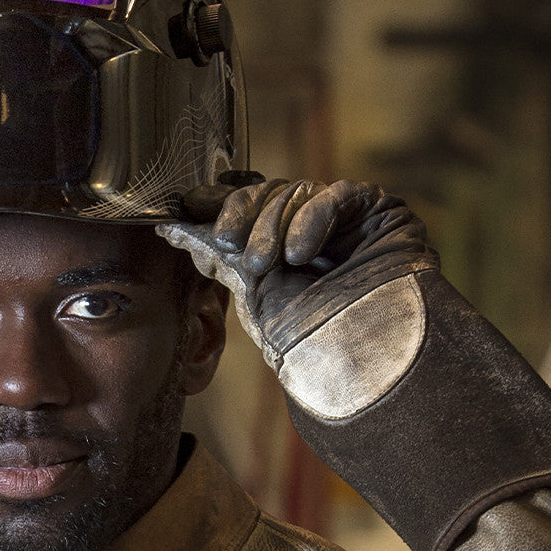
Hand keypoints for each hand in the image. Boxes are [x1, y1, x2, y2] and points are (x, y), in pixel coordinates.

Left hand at [159, 179, 436, 376]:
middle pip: (268, 193)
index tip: (189, 206)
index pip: (249, 205)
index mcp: (281, 245)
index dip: (220, 204)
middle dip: (243, 215)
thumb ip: (218, 254)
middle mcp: (311, 228)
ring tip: (268, 263)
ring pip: (295, 192)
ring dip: (273, 224)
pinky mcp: (378, 212)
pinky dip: (312, 217)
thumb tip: (172, 228)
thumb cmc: (306, 337)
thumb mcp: (249, 290)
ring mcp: (344, 220)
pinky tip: (301, 252)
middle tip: (230, 244)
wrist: (358, 358)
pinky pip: (337, 195)